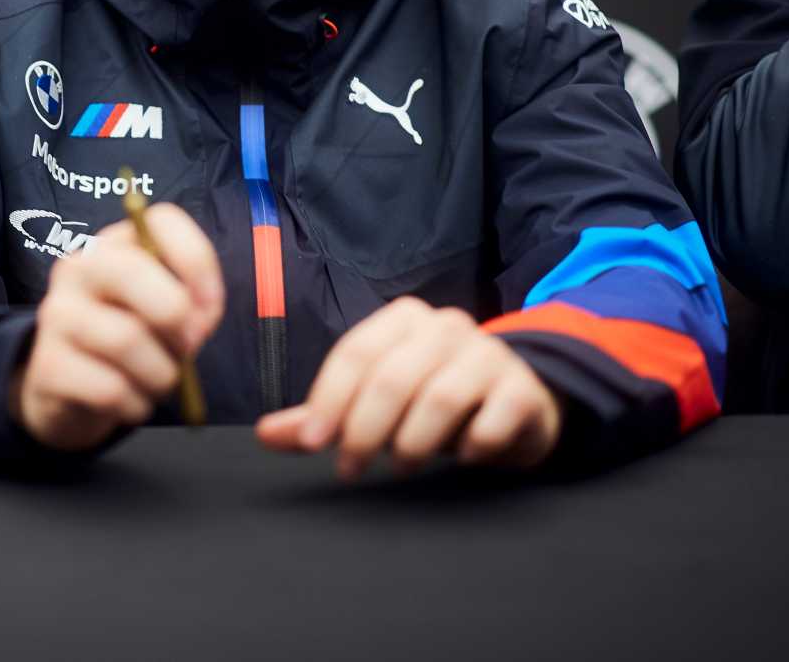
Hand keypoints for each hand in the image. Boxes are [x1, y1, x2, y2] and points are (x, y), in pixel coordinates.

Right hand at [9, 204, 223, 450]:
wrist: (67, 391)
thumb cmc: (130, 342)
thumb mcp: (166, 314)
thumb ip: (193, 305)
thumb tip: (195, 320)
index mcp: (115, 245)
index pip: (161, 221)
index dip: (197, 262)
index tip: (208, 304)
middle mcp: (79, 268)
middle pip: (134, 272)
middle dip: (175, 319)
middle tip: (185, 347)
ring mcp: (57, 315)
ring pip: (126, 339)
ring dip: (161, 374)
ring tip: (157, 380)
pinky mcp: (48, 366)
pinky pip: (111, 388)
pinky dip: (137, 405)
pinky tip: (130, 401)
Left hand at [254, 298, 561, 477]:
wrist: (518, 404)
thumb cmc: (432, 401)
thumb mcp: (376, 405)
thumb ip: (322, 416)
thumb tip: (265, 434)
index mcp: (404, 319)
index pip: (355, 354)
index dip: (328, 400)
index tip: (313, 443)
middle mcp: (446, 326)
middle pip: (392, 377)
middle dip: (364, 430)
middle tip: (349, 470)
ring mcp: (489, 354)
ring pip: (441, 398)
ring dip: (413, 442)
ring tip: (400, 468)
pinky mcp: (523, 388)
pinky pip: (493, 419)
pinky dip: (473, 443)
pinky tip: (463, 456)